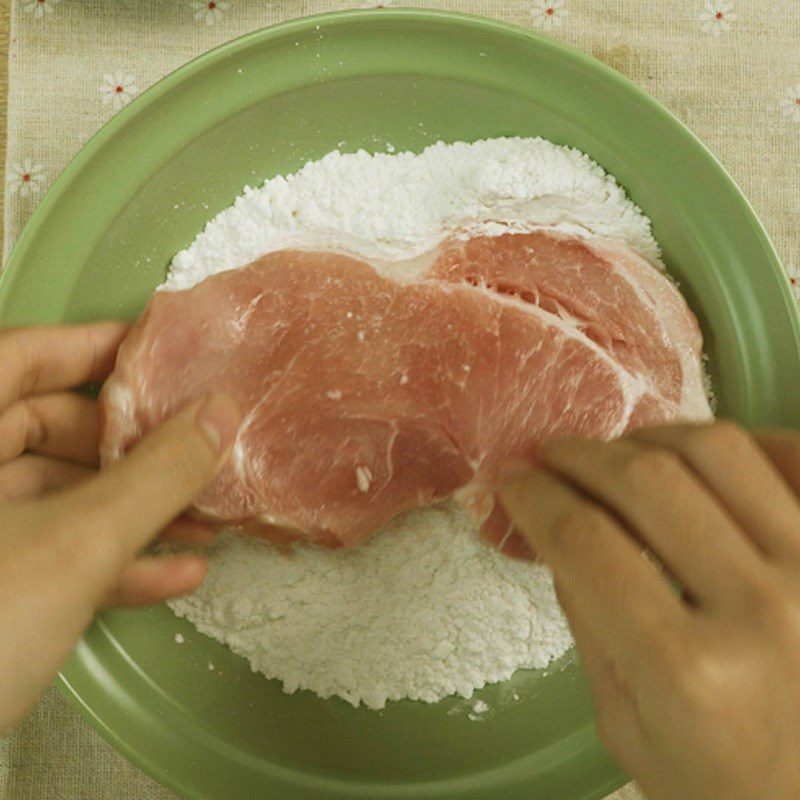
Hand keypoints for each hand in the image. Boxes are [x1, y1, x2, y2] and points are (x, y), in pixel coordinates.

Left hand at [0, 323, 241, 733]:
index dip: (97, 347)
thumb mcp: (79, 541)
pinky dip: (110, 562)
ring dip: (136, 513)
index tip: (161, 353)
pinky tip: (171, 574)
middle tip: (197, 454)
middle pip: (50, 431)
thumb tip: (221, 416)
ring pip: (58, 500)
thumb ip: (157, 473)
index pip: (26, 356)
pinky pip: (50, 555)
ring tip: (204, 522)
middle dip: (135, 450)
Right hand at [497, 422, 799, 799]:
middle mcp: (762, 609)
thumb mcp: (629, 727)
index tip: (512, 480)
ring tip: (621, 455)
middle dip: (578, 456)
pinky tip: (703, 465)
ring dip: (649, 438)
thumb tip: (555, 532)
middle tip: (550, 457)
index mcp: (687, 671)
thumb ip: (589, 623)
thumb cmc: (723, 786)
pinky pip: (795, 457)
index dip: (534, 496)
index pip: (584, 541)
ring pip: (718, 450)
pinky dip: (744, 445)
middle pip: (645, 479)